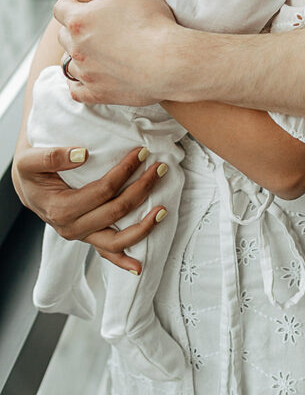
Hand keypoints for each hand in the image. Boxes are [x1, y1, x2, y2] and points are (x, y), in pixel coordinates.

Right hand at [12, 145, 165, 272]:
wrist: (28, 187)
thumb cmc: (32, 172)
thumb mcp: (30, 160)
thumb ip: (52, 156)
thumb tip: (82, 154)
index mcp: (61, 208)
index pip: (103, 190)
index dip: (125, 171)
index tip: (141, 152)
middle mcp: (72, 227)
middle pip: (116, 211)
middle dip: (142, 189)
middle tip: (160, 168)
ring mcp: (82, 236)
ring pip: (116, 241)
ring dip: (143, 227)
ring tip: (163, 210)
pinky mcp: (88, 237)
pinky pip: (107, 253)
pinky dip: (123, 261)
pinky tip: (139, 265)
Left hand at [54, 0, 178, 104]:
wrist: (169, 62)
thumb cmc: (150, 22)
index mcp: (80, 20)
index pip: (61, 8)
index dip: (71, 2)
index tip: (85, 1)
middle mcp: (77, 48)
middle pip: (64, 34)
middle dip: (75, 27)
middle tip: (95, 22)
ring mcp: (87, 73)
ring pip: (69, 63)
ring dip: (78, 55)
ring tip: (94, 48)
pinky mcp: (98, 92)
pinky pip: (78, 90)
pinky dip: (81, 83)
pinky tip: (92, 77)